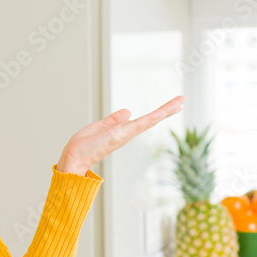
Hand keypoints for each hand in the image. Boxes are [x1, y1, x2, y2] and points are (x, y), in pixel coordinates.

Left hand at [60, 96, 185, 170]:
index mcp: (123, 131)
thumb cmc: (83, 146)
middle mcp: (128, 133)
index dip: (157, 112)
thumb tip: (127, 111)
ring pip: (150, 120)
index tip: (170, 105)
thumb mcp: (100, 126)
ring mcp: (127, 134)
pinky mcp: (123, 134)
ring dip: (166, 110)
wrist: (74, 157)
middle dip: (167, 110)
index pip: (144, 120)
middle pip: (152, 120)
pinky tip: (165, 110)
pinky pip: (142, 123)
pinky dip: (154, 116)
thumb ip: (114, 119)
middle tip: (182, 100)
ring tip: (180, 101)